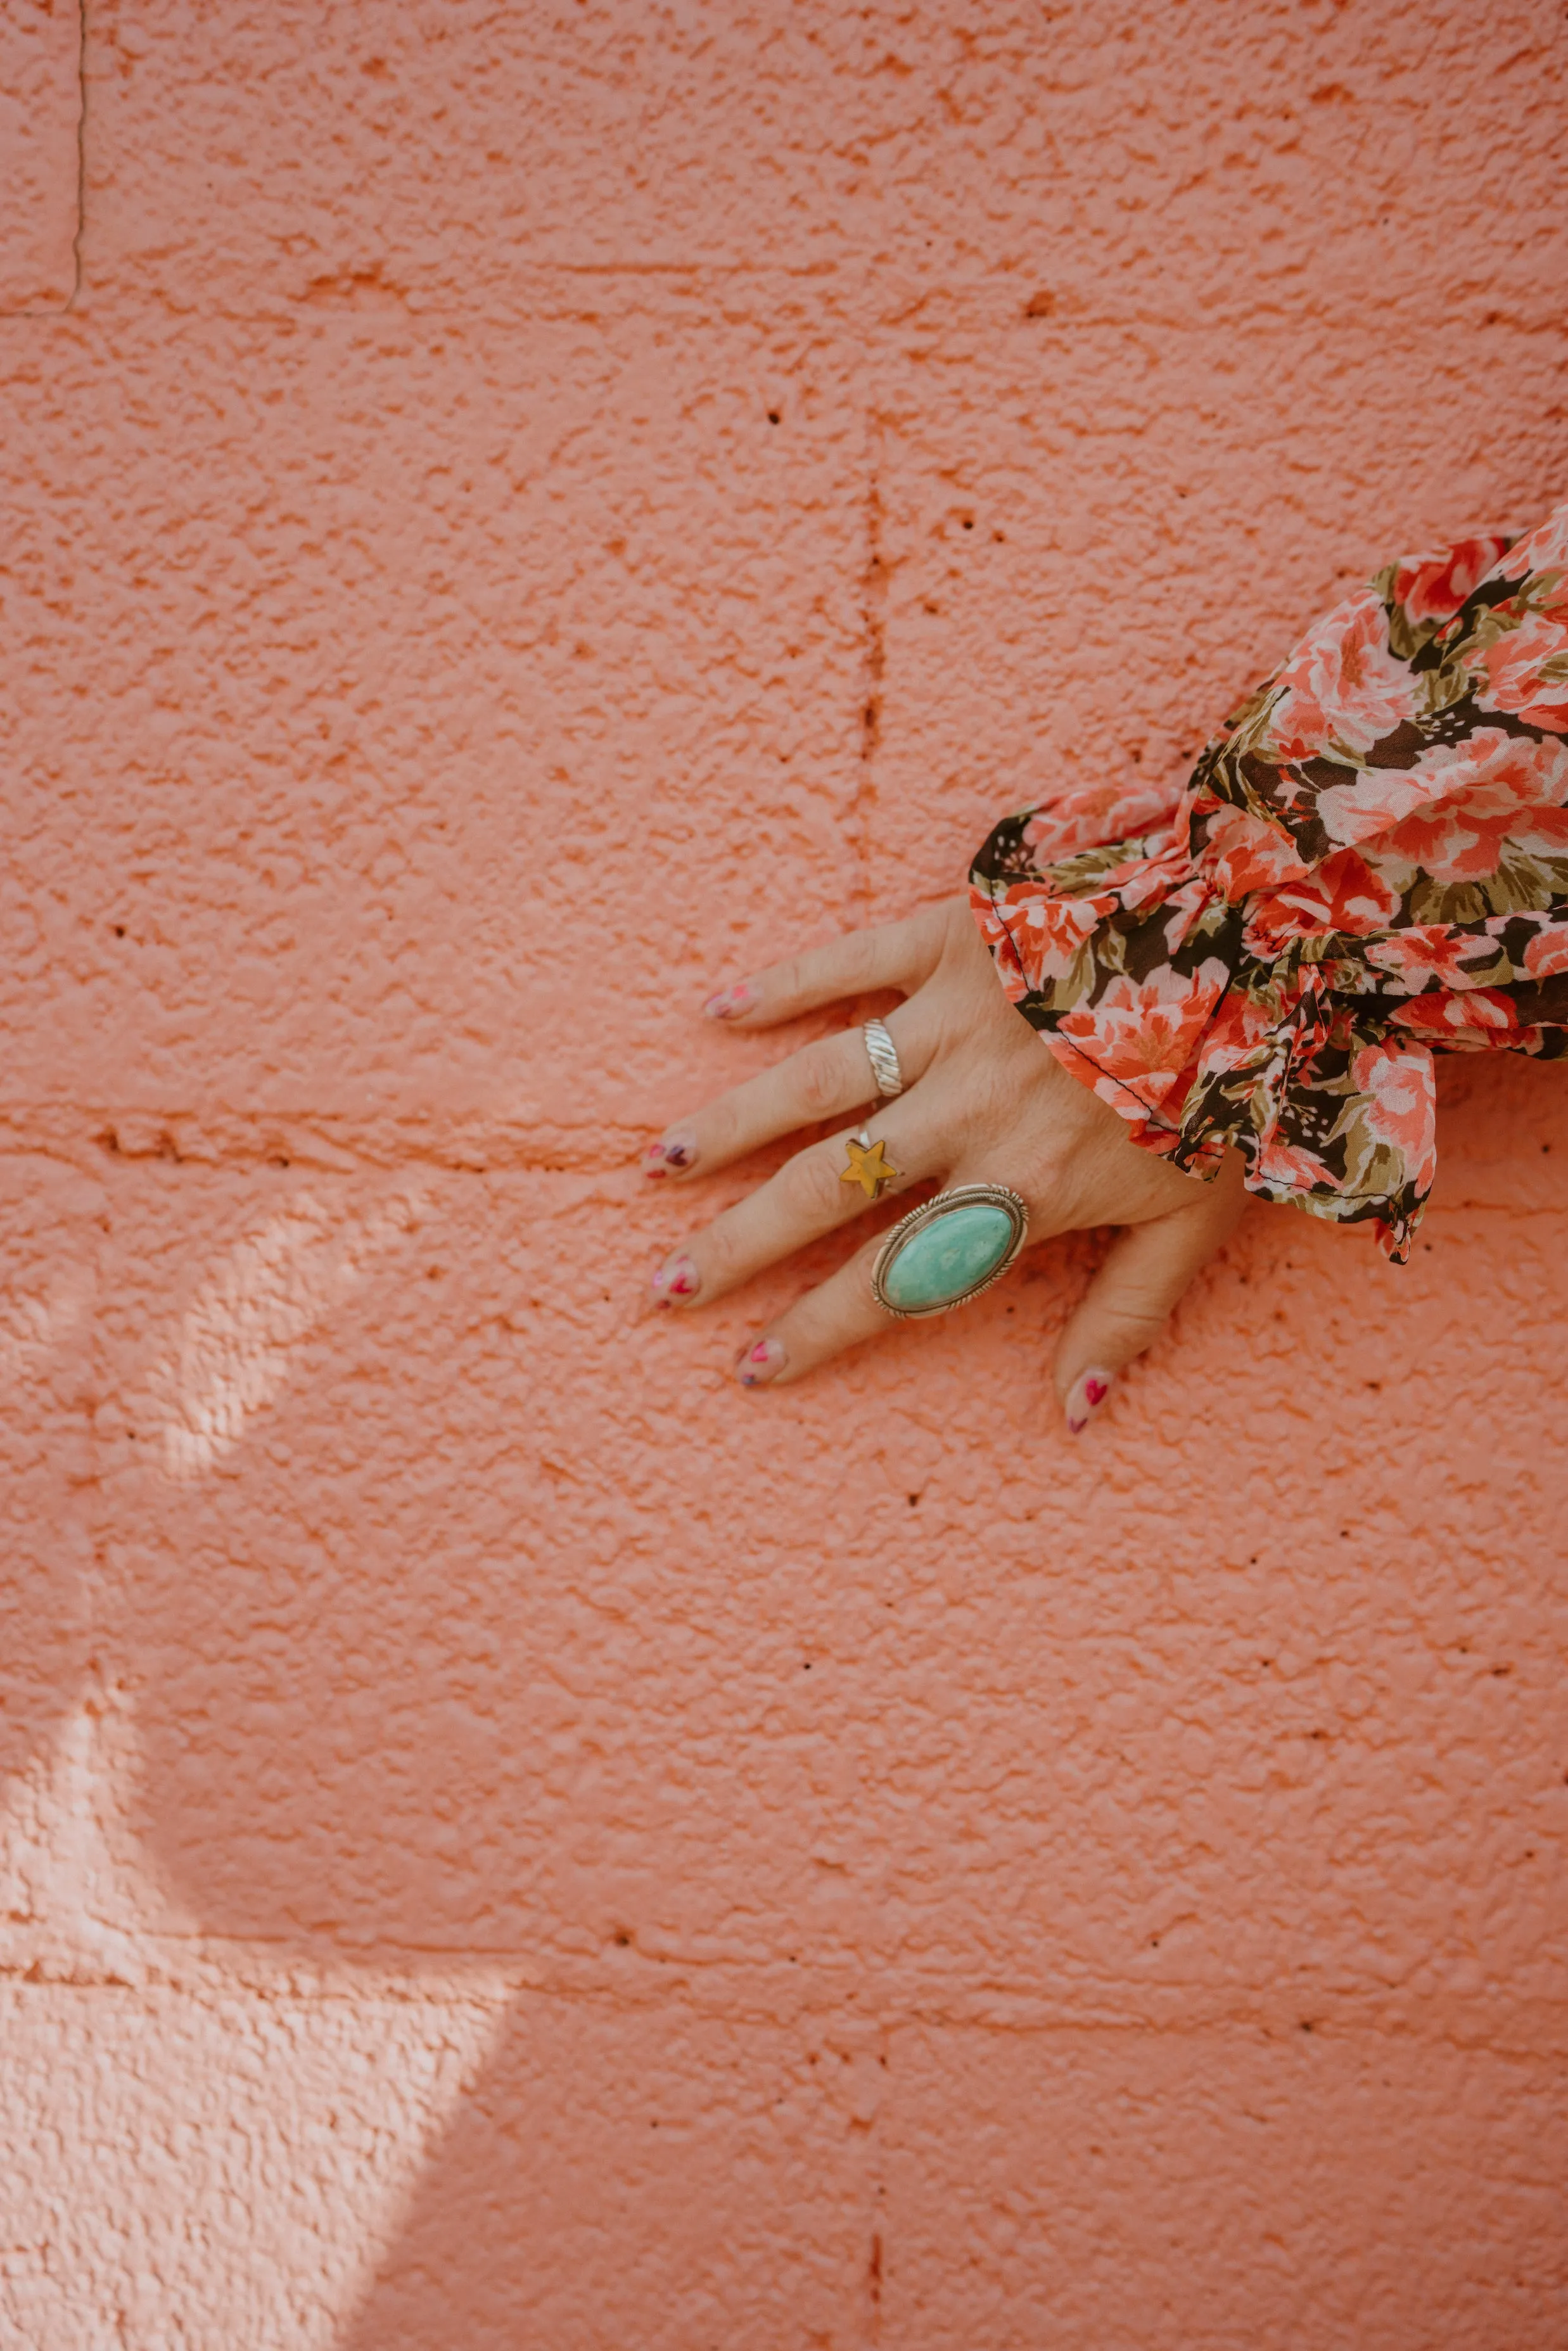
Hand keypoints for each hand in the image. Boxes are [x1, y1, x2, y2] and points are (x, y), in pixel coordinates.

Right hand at [643, 898, 1248, 1427]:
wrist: (1263, 934)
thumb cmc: (1239, 1084)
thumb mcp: (1199, 1221)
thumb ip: (1127, 1315)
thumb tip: (1075, 1413)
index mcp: (1023, 1189)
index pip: (897, 1279)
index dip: (819, 1329)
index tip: (752, 1366)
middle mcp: (968, 1114)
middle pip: (828, 1191)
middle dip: (738, 1245)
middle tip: (664, 1287)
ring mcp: (952, 1024)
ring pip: (815, 1086)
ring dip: (732, 1127)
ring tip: (661, 1167)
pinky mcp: (955, 940)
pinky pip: (850, 962)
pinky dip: (784, 984)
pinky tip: (716, 1010)